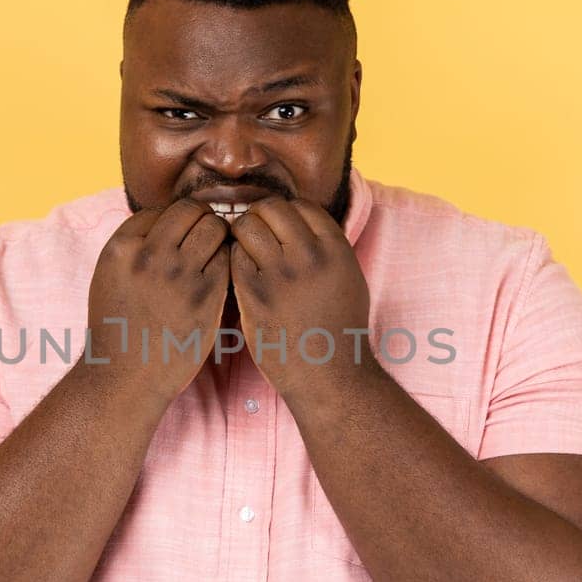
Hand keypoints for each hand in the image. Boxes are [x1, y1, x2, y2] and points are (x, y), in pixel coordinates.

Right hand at [82, 198, 230, 402]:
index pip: (157, 210)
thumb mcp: (109, 278)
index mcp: (121, 248)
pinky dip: (228, 261)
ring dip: (218, 237)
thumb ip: (133, 248)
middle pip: (189, 210)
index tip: (176, 239)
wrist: (126, 377)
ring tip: (214, 255)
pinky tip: (219, 277)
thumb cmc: (117, 329)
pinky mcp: (206, 295)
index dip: (171, 222)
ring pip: (214, 227)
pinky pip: (227, 258)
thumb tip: (165, 222)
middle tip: (204, 239)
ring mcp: (178, 275)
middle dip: (200, 220)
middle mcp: (149, 255)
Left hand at [227, 195, 372, 399]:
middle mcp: (309, 256)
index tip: (279, 226)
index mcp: (335, 250)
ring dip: (241, 234)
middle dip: (259, 216)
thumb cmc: (339, 330)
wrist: (328, 375)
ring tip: (243, 251)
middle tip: (254, 233)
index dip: (286, 212)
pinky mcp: (254, 294)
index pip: (302, 206)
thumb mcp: (349, 279)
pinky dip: (233, 260)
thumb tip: (304, 224)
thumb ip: (329, 249)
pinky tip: (239, 275)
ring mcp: (280, 275)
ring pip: (247, 227)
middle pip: (272, 208)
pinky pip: (233, 258)